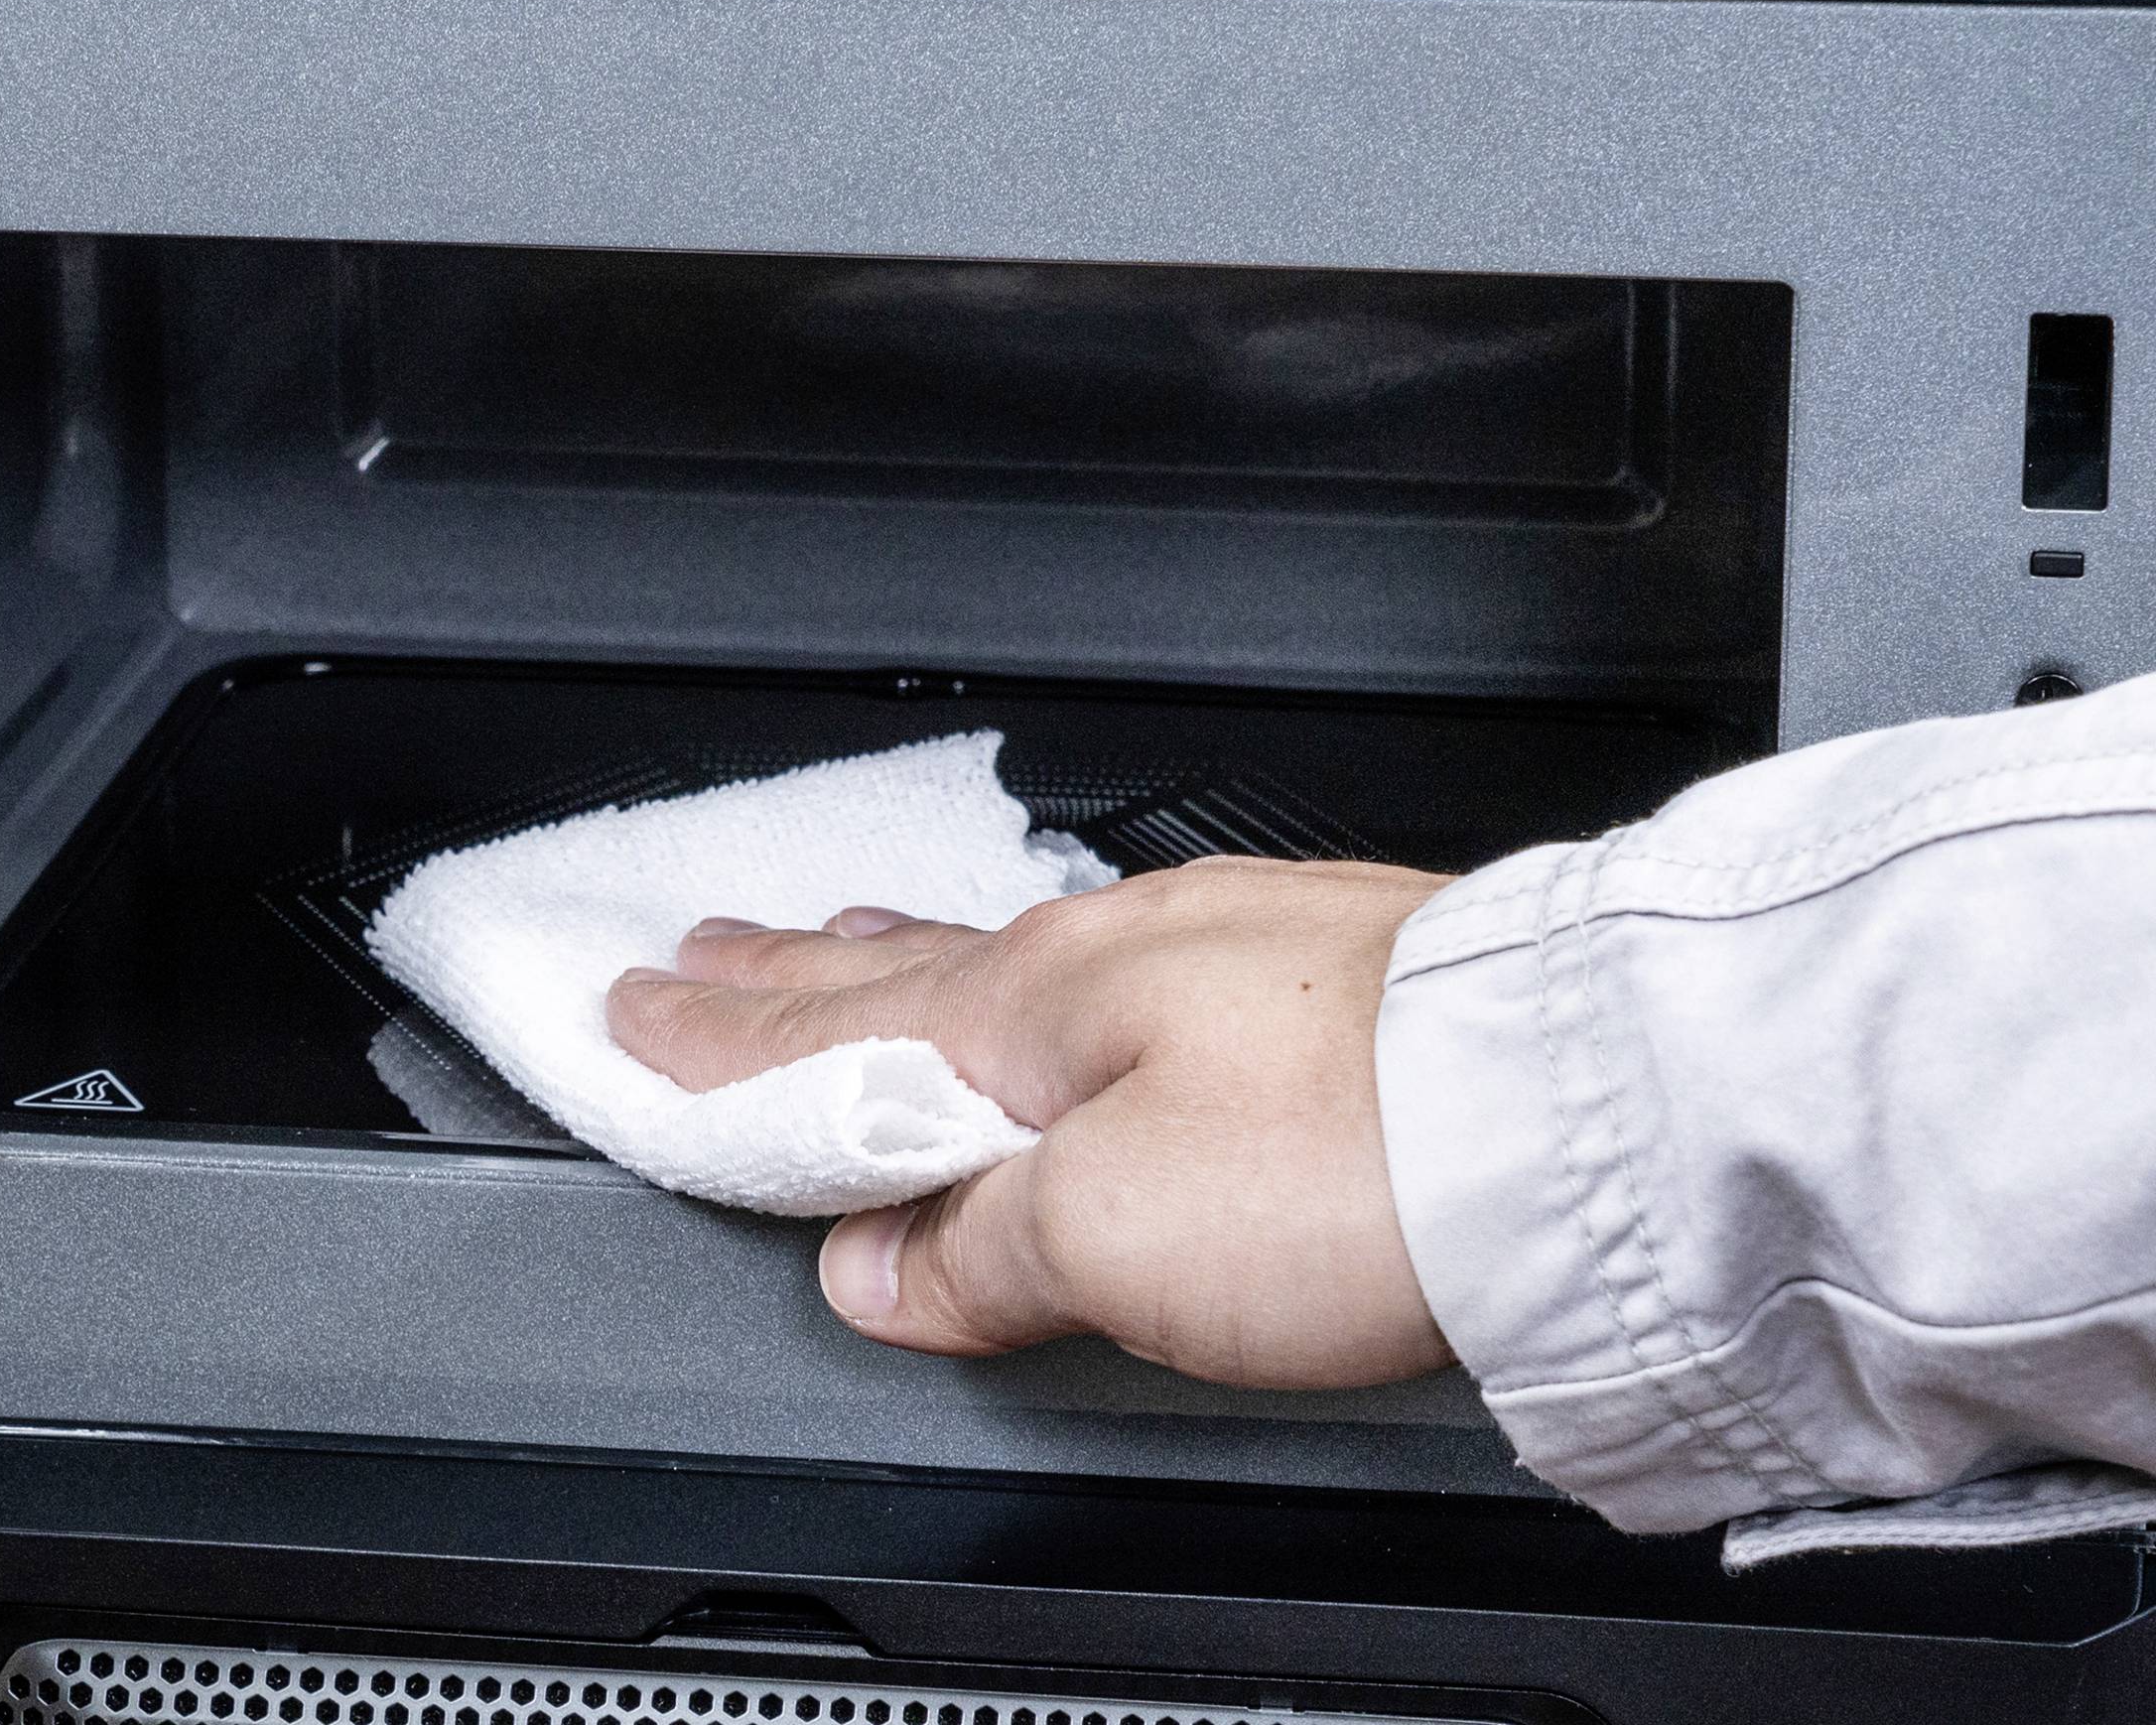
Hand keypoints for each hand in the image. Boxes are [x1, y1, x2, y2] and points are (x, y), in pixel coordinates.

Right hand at [606, 855, 1453, 1388]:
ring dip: (908, 963)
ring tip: (847, 952)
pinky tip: (1069, 988)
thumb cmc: (1364, 1157)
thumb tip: (884, 1268)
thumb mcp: (1118, 1237)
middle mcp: (1120, 957)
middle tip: (703, 956)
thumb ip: (979, 1250)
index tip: (640, 1014)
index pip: (837, 1033)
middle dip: (791, 974)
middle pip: (911, 969)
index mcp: (1043, 1007)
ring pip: (1015, 959)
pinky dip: (1042, 983)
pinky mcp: (1315, 986)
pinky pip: (1118, 972)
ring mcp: (1219, 954)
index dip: (723, 1040)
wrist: (1581, 1113)